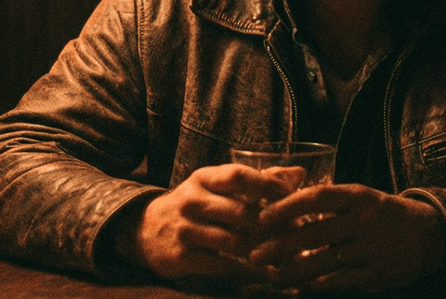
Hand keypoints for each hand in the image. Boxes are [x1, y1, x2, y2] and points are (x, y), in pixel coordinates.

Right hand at [128, 164, 294, 284]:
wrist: (145, 228)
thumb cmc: (195, 203)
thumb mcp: (217, 185)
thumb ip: (258, 179)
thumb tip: (299, 174)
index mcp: (204, 178)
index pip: (238, 176)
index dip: (267, 184)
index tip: (291, 194)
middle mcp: (192, 201)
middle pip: (241, 212)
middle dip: (272, 224)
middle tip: (296, 231)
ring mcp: (185, 230)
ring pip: (234, 242)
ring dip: (263, 249)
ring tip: (284, 253)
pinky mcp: (181, 257)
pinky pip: (222, 266)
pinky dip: (247, 270)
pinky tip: (264, 271)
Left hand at [250, 184, 445, 291]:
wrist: (429, 234)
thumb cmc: (382, 213)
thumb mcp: (360, 198)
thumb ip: (328, 203)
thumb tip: (281, 205)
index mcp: (357, 196)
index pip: (316, 198)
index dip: (286, 207)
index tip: (262, 218)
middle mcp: (364, 219)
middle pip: (314, 233)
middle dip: (280, 246)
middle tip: (254, 255)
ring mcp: (371, 248)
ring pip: (323, 262)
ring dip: (293, 273)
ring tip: (271, 278)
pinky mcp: (376, 273)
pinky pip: (340, 282)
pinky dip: (317, 286)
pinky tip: (299, 288)